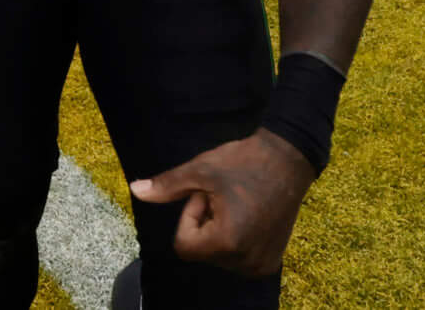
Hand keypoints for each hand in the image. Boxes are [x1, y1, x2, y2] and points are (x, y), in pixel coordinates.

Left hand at [128, 129, 316, 278]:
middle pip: (202, 252)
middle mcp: (246, 261)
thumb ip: (167, 187)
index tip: (208, 195)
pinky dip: (237, 240)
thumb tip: (135, 191)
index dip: (190, 217)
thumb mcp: (200, 170)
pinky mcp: (271, 262)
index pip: (184, 245)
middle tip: (225, 197)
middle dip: (206, 224)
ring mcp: (261, 265)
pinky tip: (250, 215)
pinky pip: (238, 259)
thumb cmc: (244, 161)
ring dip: (220, 232)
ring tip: (238, 204)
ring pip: (218, 256)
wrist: (290, 158)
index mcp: (227, 242)